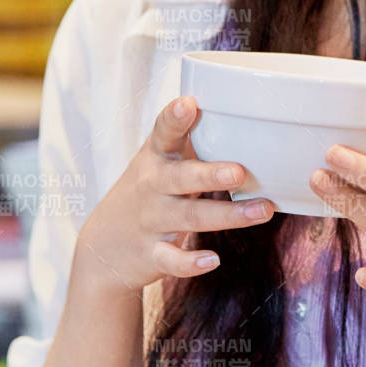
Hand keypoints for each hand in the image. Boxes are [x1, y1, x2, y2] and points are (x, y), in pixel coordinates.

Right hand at [74, 95, 275, 296]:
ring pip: (189, 217)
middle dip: (210, 174)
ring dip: (227, 215)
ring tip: (263, 210)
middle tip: (240, 171)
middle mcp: (152, 186)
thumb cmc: (148, 191)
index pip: (163, 133)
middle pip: (182, 178)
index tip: (188, 104)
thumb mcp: (160, 161)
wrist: (102, 246)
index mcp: (156, 158)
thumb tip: (241, 114)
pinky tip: (213, 260)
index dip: (174, 118)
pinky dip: (190, 262)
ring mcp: (151, 221)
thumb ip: (190, 138)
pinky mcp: (152, 255)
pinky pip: (172, 260)